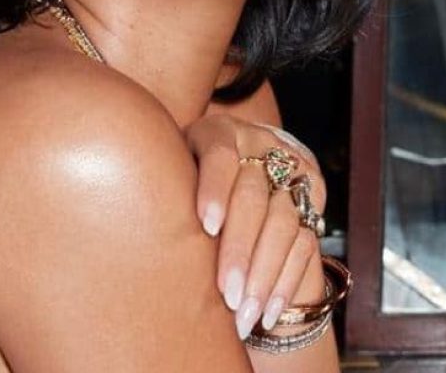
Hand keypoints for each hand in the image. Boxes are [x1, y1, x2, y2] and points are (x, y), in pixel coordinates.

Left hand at [185, 114, 326, 337]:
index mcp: (220, 131)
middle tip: (225, 294)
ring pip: (283, 223)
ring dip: (264, 274)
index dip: (215, 189)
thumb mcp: (173, 171)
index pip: (221, 155)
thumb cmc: (185, 181)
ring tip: (243, 314)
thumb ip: (165, 188)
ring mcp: (291, 172)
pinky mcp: (313, 202)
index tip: (207, 227)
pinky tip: (267, 311)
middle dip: (239, 250)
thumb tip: (132, 229)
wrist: (238, 169)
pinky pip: (305, 244)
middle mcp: (260, 145)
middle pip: (252, 197)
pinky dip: (285, 282)